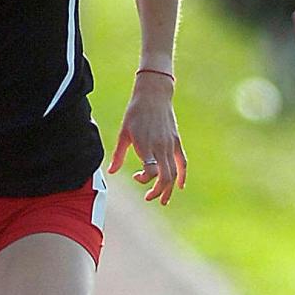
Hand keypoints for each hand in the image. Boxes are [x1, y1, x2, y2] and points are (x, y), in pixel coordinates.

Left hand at [107, 75, 186, 204]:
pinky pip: (182, 162)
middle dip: (158, 191)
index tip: (135, 176)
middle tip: (149, 198)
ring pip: (173, 173)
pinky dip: (182, 175)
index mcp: (145, 145)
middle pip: (165, 177)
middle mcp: (159, 147)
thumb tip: (112, 171)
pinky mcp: (176, 141)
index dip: (144, 179)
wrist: (154, 95)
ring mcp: (170, 145)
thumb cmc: (135, 113)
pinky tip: (181, 186)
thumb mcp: (123, 133)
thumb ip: (119, 154)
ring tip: (163, 199)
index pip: (150, 171)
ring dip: (169, 188)